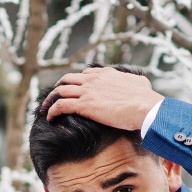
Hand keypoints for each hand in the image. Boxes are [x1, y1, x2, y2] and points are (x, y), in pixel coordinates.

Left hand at [43, 66, 163, 130]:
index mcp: (106, 73)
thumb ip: (132, 80)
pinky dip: (52, 111)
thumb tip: (137, 81)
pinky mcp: (84, 105)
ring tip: (45, 109)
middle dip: (58, 87)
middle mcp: (94, 79)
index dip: (77, 82)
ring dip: (50, 99)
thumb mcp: (140, 82)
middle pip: (68, 79)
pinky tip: (49, 118)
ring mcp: (87, 91)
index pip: (85, 74)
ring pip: (60, 90)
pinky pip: (60, 105)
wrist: (145, 106)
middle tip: (53, 97)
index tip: (73, 90)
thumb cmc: (146, 98)